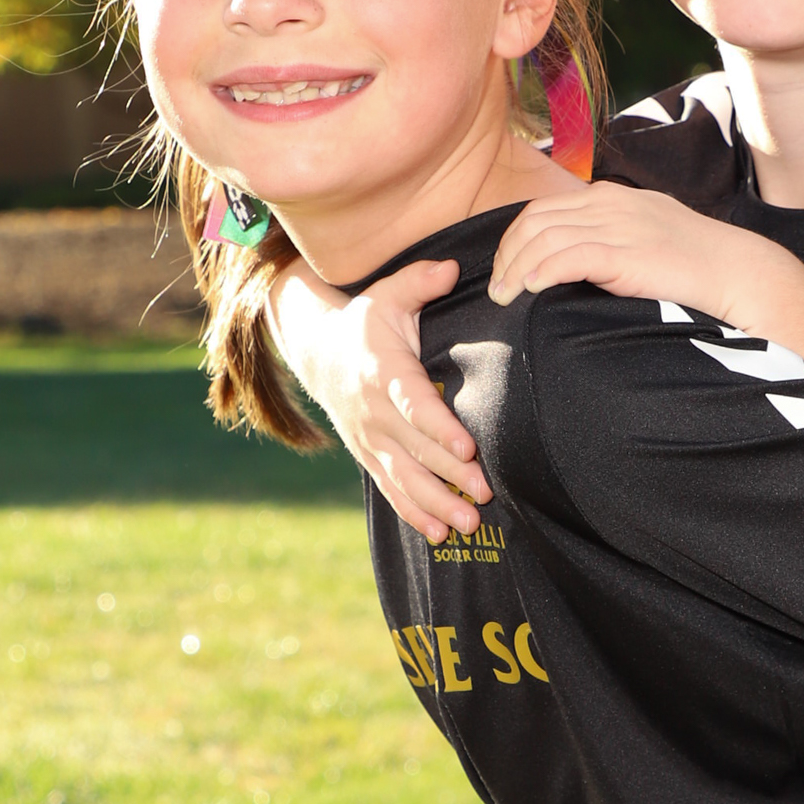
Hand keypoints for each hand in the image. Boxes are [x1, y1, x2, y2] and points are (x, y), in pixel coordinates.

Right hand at [267, 255, 490, 541]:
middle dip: (450, 475)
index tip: (468, 447)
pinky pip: (391, 491)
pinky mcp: (369, 457)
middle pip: (415, 450)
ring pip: (404, 478)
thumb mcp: (388, 294)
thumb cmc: (366, 321)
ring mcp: (369, 439)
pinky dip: (414, 514)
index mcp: (383, 372)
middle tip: (484, 494)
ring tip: (468, 524)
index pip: (414, 404)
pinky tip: (440, 535)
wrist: (319, 353)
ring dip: (436, 504)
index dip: (440, 428)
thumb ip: (420, 282)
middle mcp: (374, 412)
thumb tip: (451, 268)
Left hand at [488, 184, 757, 320]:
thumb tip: (574, 266)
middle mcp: (610, 205)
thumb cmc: (695, 265)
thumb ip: (611, 242)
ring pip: (545, 238)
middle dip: (507, 254)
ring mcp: (619, 227)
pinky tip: (531, 289)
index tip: (507, 269)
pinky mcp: (627, 254)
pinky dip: (542, 271)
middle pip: (535, 220)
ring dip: (516, 269)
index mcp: (611, 198)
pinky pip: (569, 257)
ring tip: (505, 297)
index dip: (515, 238)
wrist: (738, 271)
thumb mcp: (646, 238)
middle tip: (497, 288)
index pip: (544, 208)